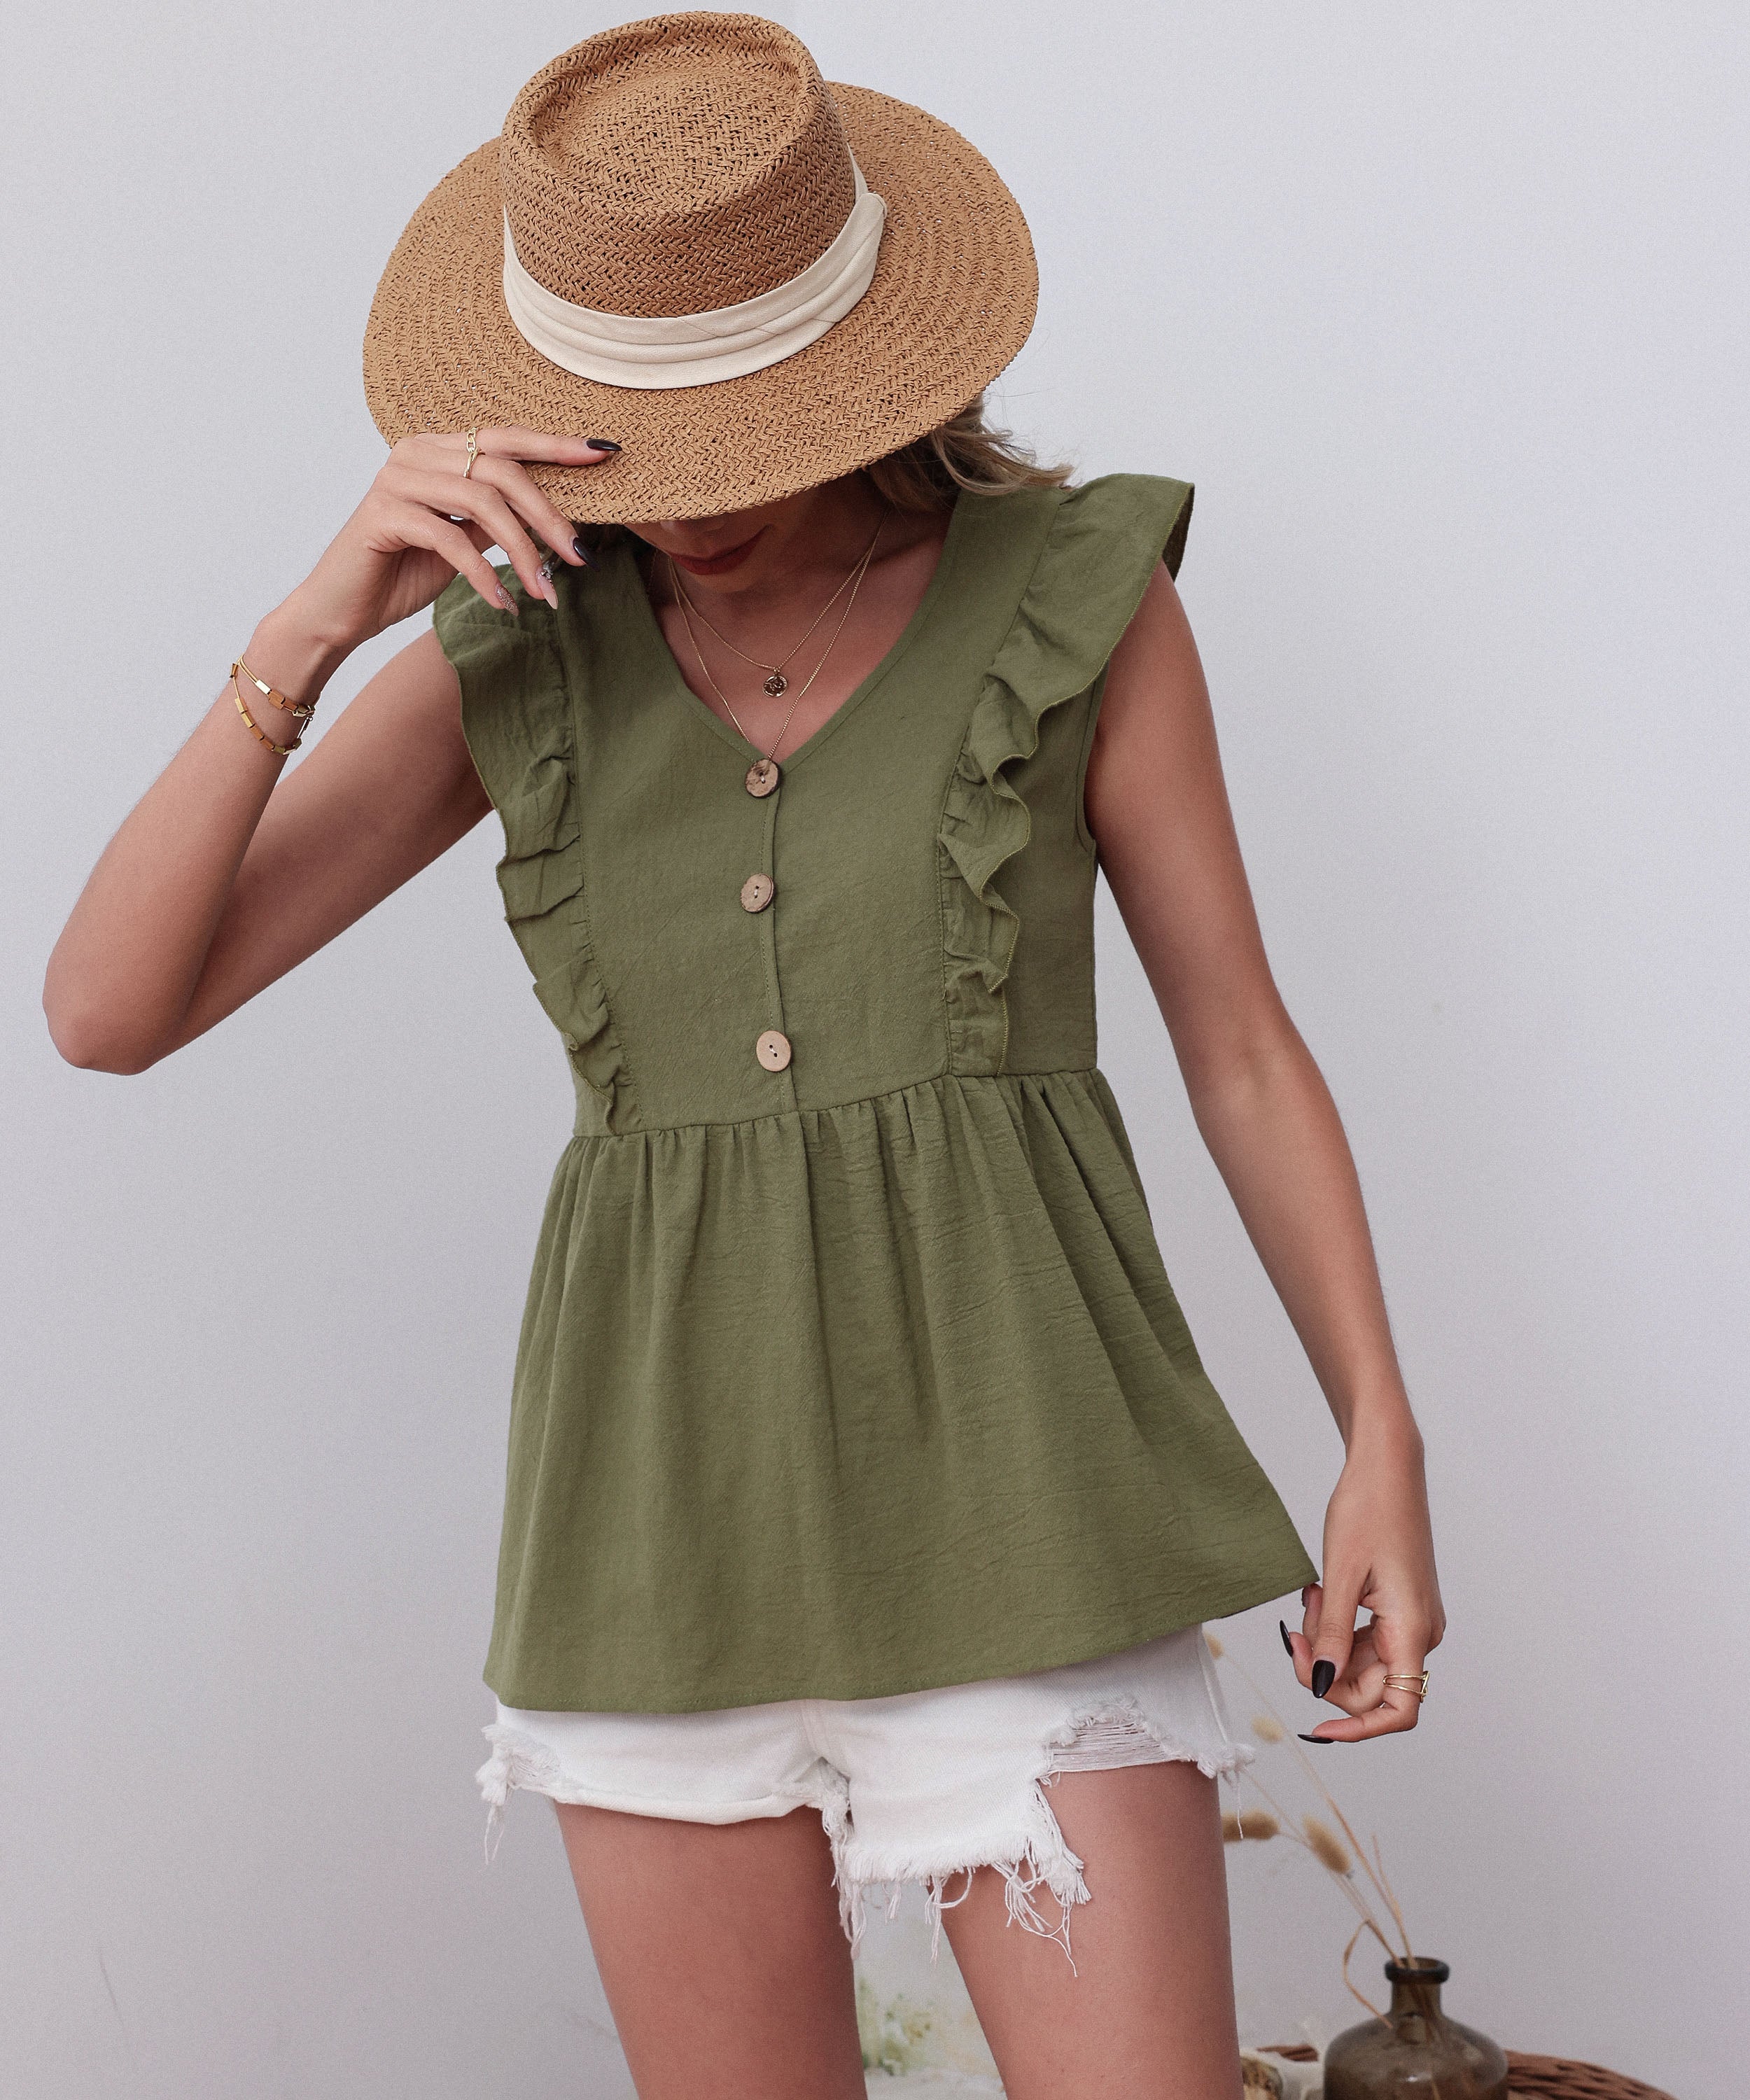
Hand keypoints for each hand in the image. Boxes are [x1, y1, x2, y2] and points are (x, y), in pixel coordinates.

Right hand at [286, 426, 617, 652]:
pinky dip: (484, 575)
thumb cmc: (403, 572)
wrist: (342, 610)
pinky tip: (502, 603)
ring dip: (522, 552)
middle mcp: (415, 452)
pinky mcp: (383, 514)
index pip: (506, 438)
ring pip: (481, 502)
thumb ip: (496, 517)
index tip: (603, 453)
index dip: (555, 445)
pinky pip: (450, 539)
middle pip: (501, 469)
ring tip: (544, 592)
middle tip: (581, 556)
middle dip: (548, 515)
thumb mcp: (463, 540)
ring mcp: (396, 479)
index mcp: (437, 449)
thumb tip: (554, 513)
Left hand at [1282, 1425, 1444, 1741]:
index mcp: (1413, 1630)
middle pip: (1370, 1689)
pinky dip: (1335, 1626)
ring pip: (1362, 1663)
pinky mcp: (1399, 1607)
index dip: (1359, 1729)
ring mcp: (1411, 1620)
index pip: (1398, 1710)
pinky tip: (1319, 1594)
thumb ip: (1330, 1636)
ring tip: (1310, 1597)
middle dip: (1324, 1668)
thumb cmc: (1367, 1509)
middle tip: (1292, 1630)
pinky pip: (1364, 1637)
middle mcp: (1420, 1632)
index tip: (1317, 1729)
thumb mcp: (1338, 1576)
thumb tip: (1320, 1684)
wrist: (1386, 1467)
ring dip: (1326, 1643)